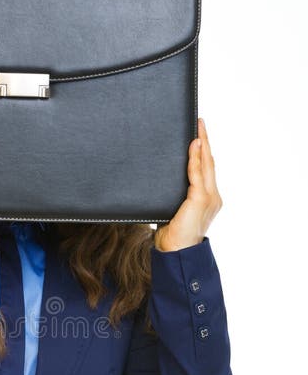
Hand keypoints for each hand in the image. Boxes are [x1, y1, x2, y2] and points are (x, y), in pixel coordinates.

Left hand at [154, 117, 222, 251]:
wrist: (176, 252)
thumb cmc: (171, 235)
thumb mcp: (173, 209)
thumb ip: (174, 195)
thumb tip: (161, 182)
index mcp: (207, 199)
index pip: (206, 170)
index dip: (204, 151)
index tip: (200, 134)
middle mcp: (213, 196)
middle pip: (210, 162)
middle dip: (205, 141)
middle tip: (200, 122)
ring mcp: (209, 197)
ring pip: (206, 164)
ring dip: (202, 144)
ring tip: (198, 127)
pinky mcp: (201, 199)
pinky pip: (197, 173)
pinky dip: (195, 158)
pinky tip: (193, 145)